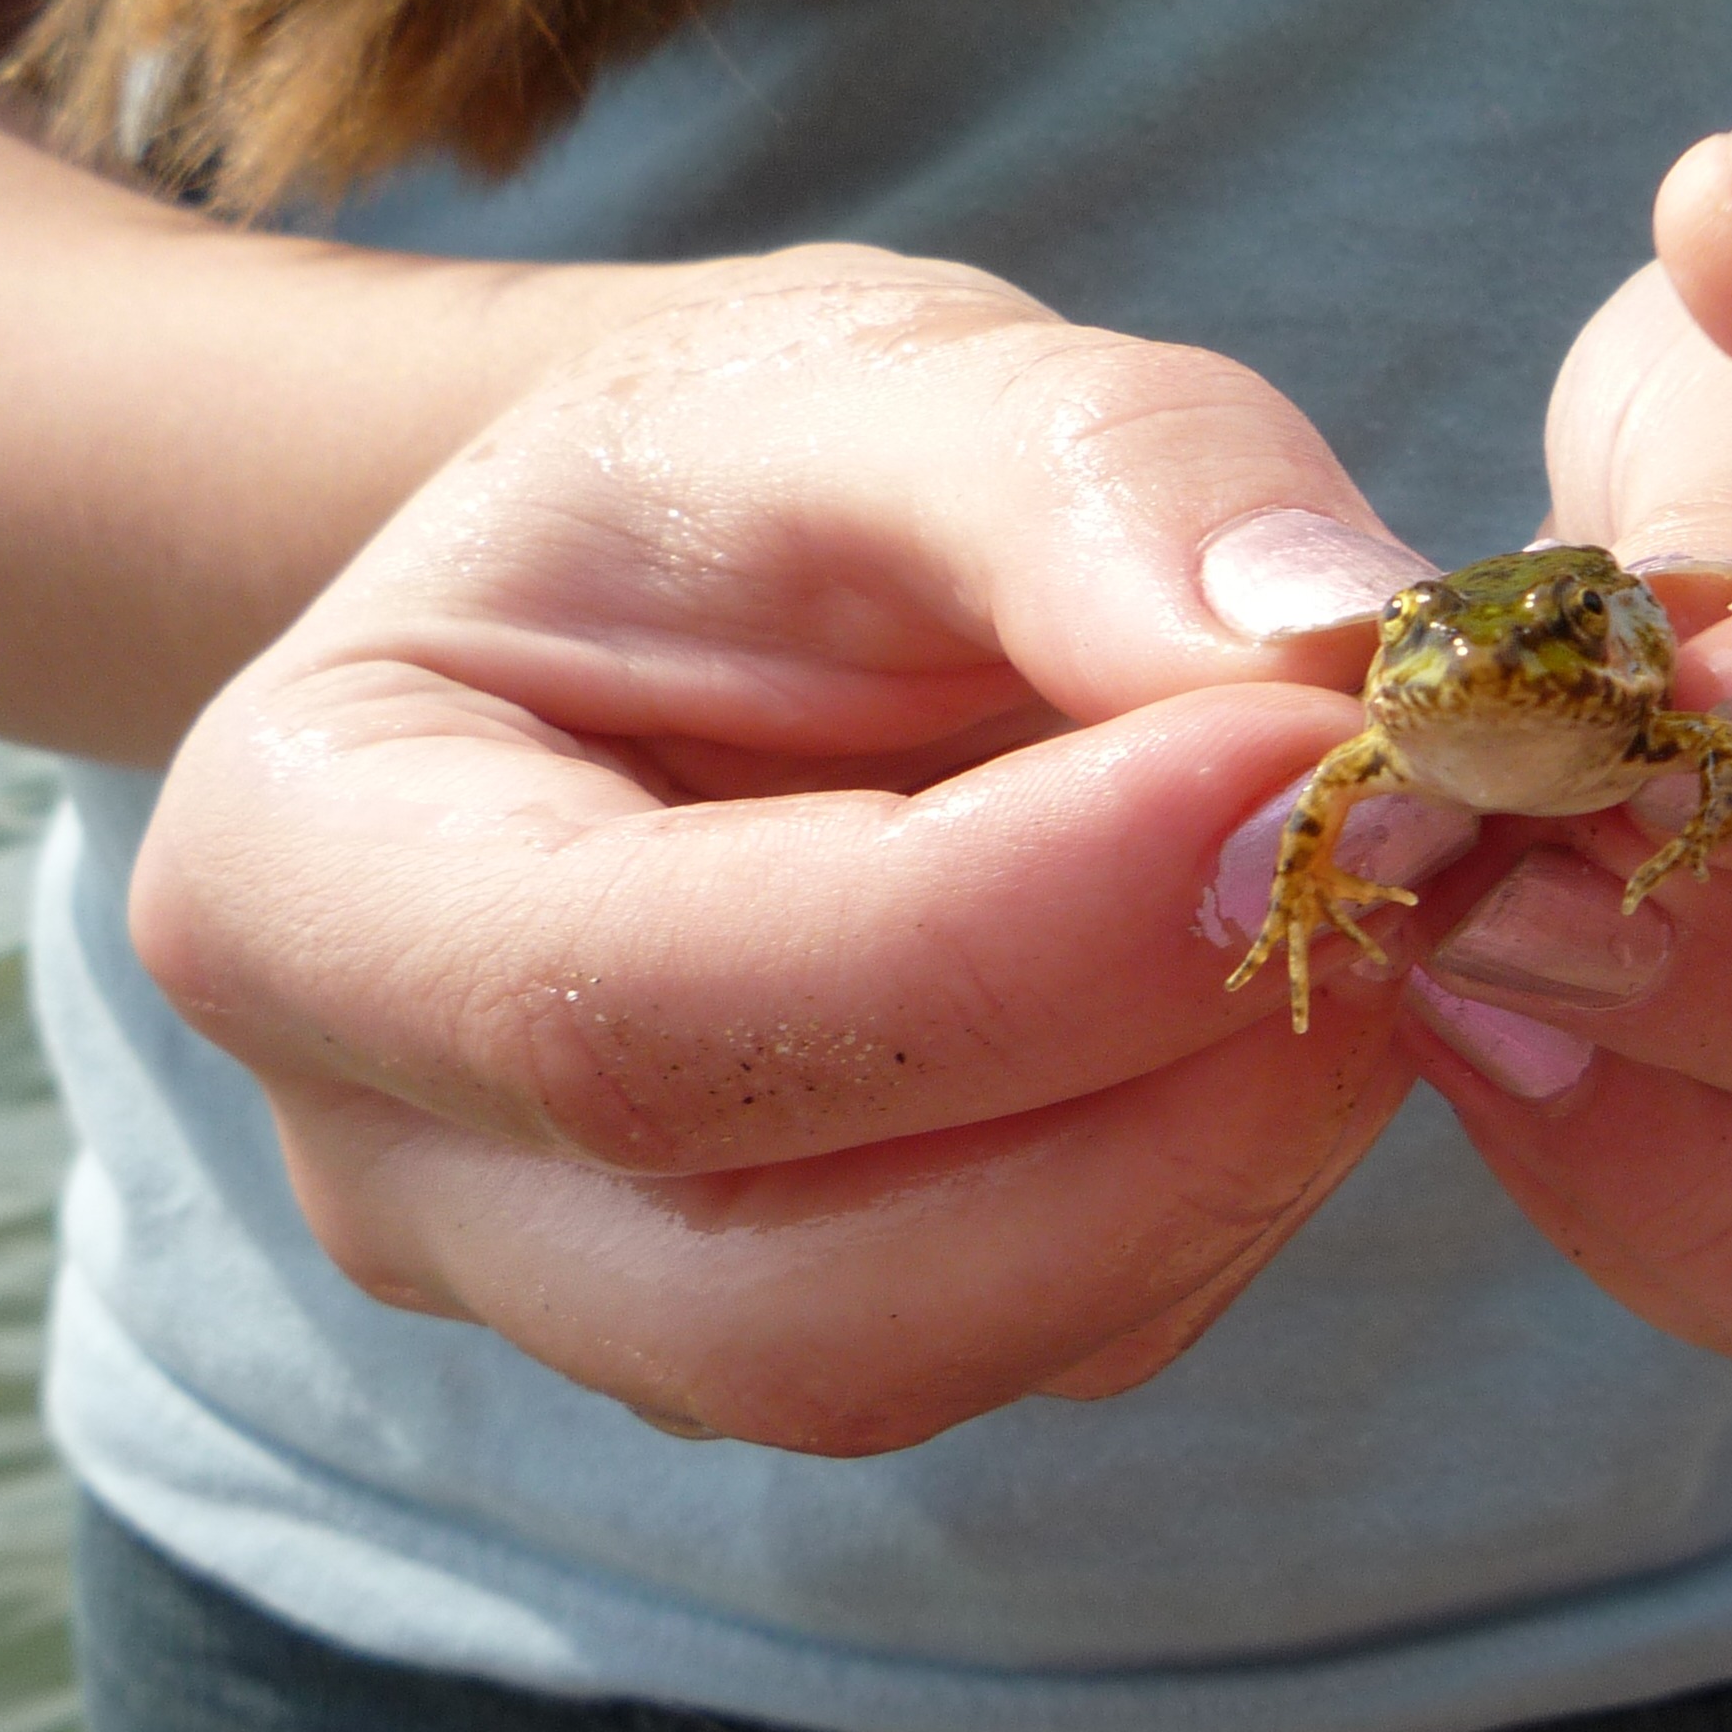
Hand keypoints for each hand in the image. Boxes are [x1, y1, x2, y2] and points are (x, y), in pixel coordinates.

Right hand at [136, 249, 1459, 1451]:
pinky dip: (1233, 1179)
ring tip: (1384, 891)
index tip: (1327, 769)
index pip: (628, 1006)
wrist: (715, 601)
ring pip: (954, 1355)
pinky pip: (1061, 1344)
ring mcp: (602, 1296)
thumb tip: (1334, 641)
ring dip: (1232, 1150)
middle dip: (1162, 1111)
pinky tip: (1293, 980)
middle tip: (1427, 865)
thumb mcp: (880, 375)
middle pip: (789, 1296)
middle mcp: (407, 1157)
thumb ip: (1094, 471)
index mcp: (304, 874)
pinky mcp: (818, 1333)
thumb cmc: (750, 480)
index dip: (1011, 934)